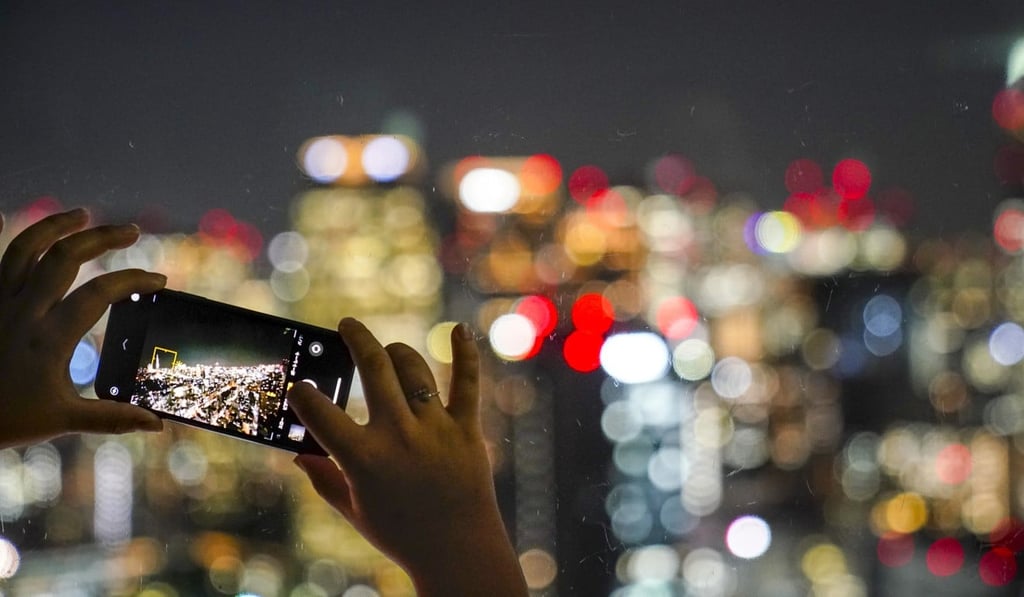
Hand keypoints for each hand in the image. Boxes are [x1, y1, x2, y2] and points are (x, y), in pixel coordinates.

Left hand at [0, 208, 166, 448]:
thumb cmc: (7, 420)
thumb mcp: (61, 420)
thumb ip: (112, 417)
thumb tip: (156, 424)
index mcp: (49, 338)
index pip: (100, 293)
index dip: (133, 280)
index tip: (158, 279)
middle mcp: (23, 311)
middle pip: (65, 256)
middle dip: (103, 237)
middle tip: (131, 230)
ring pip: (25, 247)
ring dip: (56, 225)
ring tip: (82, 215)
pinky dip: (1, 236)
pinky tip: (6, 220)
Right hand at [288, 318, 527, 596]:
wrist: (458, 552)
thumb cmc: (401, 533)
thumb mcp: (354, 510)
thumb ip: (324, 478)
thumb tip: (298, 454)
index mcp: (364, 458)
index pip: (320, 413)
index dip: (303, 395)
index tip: (299, 386)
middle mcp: (399, 435)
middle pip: (373, 368)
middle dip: (356, 338)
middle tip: (347, 325)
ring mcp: (435, 428)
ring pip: (413, 369)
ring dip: (396, 351)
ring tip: (386, 350)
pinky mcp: (467, 429)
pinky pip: (467, 384)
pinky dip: (466, 354)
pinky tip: (460, 330)